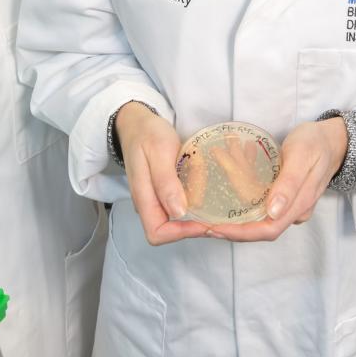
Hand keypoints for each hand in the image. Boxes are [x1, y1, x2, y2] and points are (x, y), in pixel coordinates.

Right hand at [116, 102, 210, 245]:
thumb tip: (178, 213)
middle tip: (218, 217)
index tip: (204, 222)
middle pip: (168, 231)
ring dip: (197, 214)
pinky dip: (195, 202)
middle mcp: (148, 203)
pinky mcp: (163, 192)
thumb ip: (166, 182)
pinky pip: (180, 204)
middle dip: (194, 227)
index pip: (157, 233)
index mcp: (143, 197)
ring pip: (176, 219)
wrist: (137, 123)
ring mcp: (155, 198)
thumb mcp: (160, 151)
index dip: (181, 233)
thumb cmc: (148, 134)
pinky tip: (208, 192)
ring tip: (216, 202)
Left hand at [207, 118, 347, 242]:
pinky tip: (225, 200)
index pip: (267, 230)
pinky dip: (242, 207)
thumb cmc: (316, 143)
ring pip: (259, 220)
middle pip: (260, 230)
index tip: (214, 228)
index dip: (240, 233)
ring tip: (207, 216)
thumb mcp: (302, 155)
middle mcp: (295, 212)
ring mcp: (290, 207)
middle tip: (203, 225)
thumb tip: (273, 213)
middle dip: (231, 231)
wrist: (333, 140)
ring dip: (234, 221)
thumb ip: (289, 183)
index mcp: (300, 204)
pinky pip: (261, 208)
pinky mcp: (285, 199)